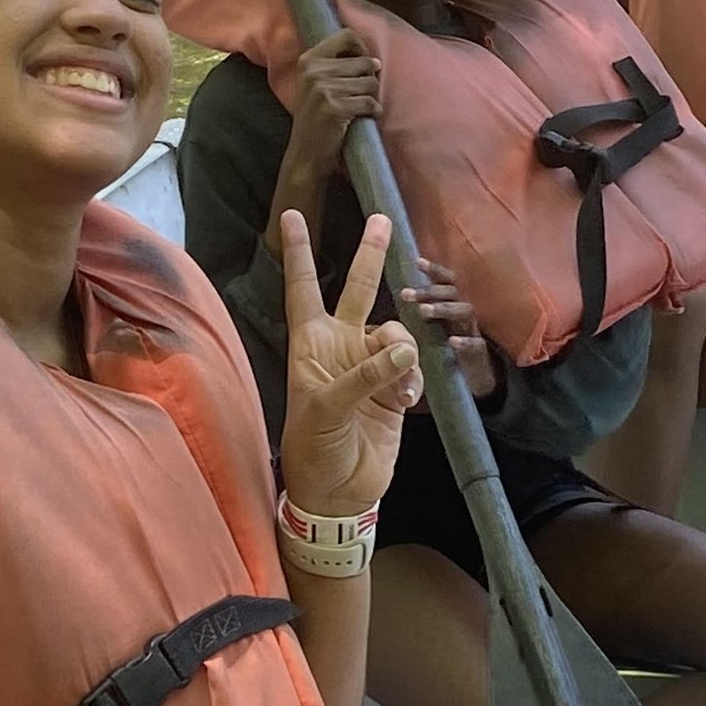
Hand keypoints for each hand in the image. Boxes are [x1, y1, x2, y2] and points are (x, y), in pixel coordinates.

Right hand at [276, 24, 381, 192]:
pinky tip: (364, 117)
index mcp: (308, 60)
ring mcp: (322, 90)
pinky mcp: (334, 108)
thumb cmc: (316, 118)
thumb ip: (335, 66)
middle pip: (363, 62)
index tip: (365, 65)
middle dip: (369, 80)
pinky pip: (369, 102)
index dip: (363, 48)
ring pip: (369, 83)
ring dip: (370, 97)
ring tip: (357, 108)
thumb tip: (374, 59)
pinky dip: (372, 111)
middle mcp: (313, 72)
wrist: (306, 154)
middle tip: (359, 95)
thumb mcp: (315, 85)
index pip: (346, 36)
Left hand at [277, 208, 419, 518]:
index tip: (292, 215)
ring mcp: (369, 365)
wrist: (340, 491)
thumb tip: (403, 351)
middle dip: (371, 256)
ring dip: (401, 351)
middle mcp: (340, 346)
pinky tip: (404, 402)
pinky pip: (413, 366)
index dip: (300, 253)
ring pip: (396, 332)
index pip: (304, 289)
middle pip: (358, 290)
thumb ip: (364, 376)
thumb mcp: (327, 409)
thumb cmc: (314, 447)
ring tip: (397, 385)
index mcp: (310, 344)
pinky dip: (412, 380)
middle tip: (383, 220)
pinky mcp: (395, 387)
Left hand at [398, 255, 495, 397]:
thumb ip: (425, 314)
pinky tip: (452, 342)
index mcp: (455, 305)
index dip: (434, 271)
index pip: (447, 282)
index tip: (417, 262)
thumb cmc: (452, 352)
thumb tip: (402, 295)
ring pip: (465, 313)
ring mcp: (476, 331)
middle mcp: (466, 313)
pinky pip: (477, 345)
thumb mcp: (439, 329)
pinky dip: (466, 342)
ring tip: (423, 311)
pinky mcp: (482, 355)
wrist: (478, 382)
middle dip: (430, 291)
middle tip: (406, 295)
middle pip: (453, 293)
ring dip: (444, 309)